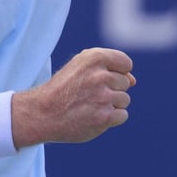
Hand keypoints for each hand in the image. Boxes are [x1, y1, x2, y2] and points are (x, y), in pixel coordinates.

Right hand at [13, 47, 135, 146]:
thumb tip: (134, 80)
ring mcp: (103, 97)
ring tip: (90, 106)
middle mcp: (100, 76)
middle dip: (112, 89)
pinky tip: (94, 116)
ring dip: (111, 105)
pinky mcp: (105, 117)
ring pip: (124, 100)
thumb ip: (107, 66)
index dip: (116, 72)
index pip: (125, 63)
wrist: (43, 113)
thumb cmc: (63, 88)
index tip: (100, 79)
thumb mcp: (79, 66)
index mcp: (94, 58)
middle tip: (89, 94)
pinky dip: (111, 118)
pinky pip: (122, 115)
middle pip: (125, 83)